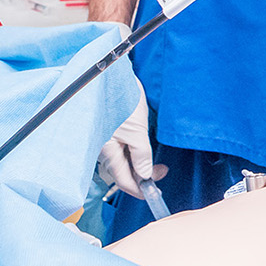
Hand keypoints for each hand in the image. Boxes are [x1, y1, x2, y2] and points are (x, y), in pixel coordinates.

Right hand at [98, 81, 164, 198]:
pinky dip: (133, 154)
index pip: (123, 181)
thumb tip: (146, 175)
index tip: (155, 190)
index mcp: (108, 152)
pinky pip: (121, 150)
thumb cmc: (119, 99)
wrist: (109, 75)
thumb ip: (141, 155)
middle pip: (123, 173)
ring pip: (122, 161)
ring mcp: (106, 140)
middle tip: (162, 170)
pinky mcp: (109, 130)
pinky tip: (142, 149)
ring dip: (139, 165)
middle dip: (142, 176)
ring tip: (155, 161)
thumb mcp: (136, 130)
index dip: (140, 189)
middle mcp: (104, 149)